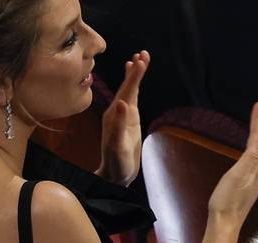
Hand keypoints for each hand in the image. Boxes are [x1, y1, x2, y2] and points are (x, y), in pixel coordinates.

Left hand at [98, 51, 149, 185]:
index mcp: (114, 115)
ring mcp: (122, 115)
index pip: (126, 91)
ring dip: (135, 75)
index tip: (140, 62)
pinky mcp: (128, 120)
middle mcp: (116, 111)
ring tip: (141, 58)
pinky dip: (134, 86)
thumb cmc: (116, 164)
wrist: (114, 175)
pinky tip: (135, 79)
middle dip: (135, 70)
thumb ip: (118, 125)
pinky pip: (132, 98)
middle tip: (144, 53)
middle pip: (127, 86)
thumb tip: (122, 103)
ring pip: (129, 90)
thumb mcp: (117, 146)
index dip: (133, 76)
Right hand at [206, 101, 257, 235]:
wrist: (223, 226)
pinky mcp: (245, 189)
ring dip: (256, 138)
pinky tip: (249, 155)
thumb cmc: (226, 202)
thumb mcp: (237, 176)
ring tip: (257, 125)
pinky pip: (251, 164)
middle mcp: (257, 174)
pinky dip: (251, 152)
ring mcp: (252, 182)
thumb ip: (250, 158)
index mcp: (255, 169)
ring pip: (256, 154)